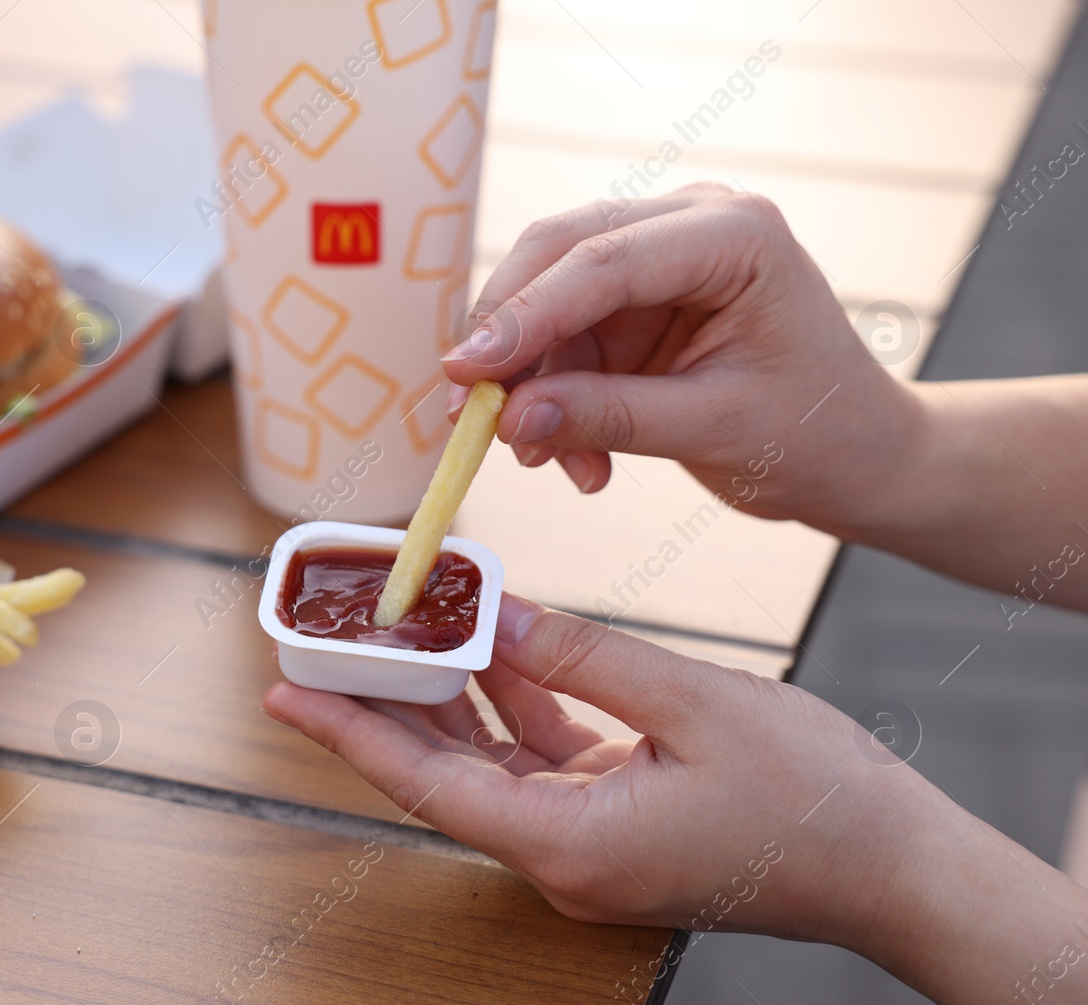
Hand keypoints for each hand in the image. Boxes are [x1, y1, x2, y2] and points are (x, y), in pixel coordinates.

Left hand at [266, 593, 916, 937]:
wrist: (892, 868)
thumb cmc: (809, 799)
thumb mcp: (691, 704)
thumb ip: (582, 657)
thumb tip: (500, 617)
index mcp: (567, 844)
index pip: (425, 783)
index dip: (349, 735)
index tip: (285, 693)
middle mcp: (562, 855)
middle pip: (443, 772)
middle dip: (386, 705)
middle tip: (330, 643)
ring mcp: (588, 844)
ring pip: (487, 764)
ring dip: (449, 699)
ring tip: (400, 631)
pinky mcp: (616, 824)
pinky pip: (540, 761)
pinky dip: (513, 706)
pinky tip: (495, 649)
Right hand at [440, 184, 927, 539]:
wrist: (858, 455)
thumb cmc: (817, 434)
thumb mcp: (715, 429)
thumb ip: (611, 418)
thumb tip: (511, 419)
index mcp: (735, 235)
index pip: (602, 261)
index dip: (523, 317)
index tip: (466, 372)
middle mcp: (691, 224)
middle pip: (557, 256)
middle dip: (508, 339)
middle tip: (467, 410)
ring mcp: (659, 259)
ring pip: (548, 303)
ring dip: (533, 386)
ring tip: (544, 461)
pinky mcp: (635, 303)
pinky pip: (563, 343)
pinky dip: (555, 401)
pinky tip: (577, 460)